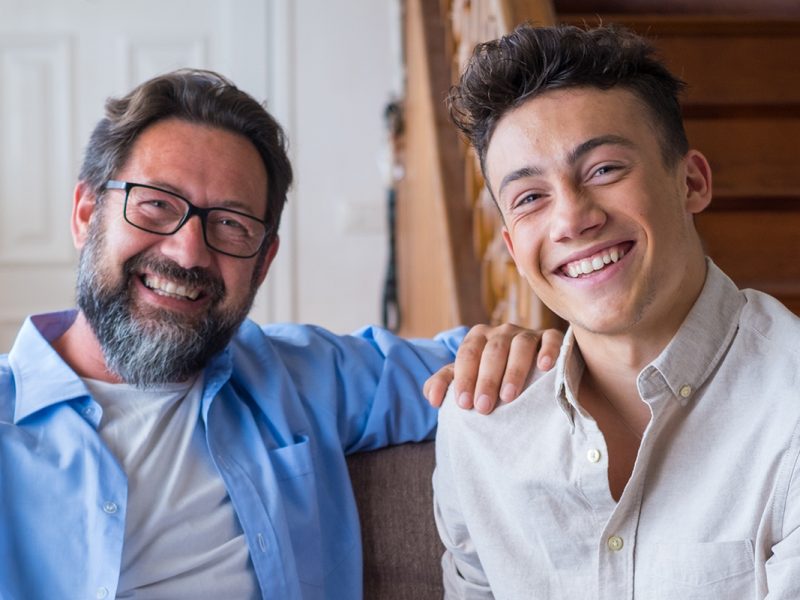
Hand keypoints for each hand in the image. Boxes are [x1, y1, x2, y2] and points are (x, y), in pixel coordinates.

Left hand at [423, 324, 562, 413]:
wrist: (530, 375)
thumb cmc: (493, 379)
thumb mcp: (468, 378)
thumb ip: (446, 383)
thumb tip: (432, 398)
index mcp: (478, 338)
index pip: (468, 353)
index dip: (464, 378)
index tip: (464, 404)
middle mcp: (502, 332)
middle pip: (492, 351)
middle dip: (486, 380)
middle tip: (484, 407)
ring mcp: (527, 333)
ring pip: (520, 345)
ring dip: (514, 370)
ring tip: (509, 396)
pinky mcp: (551, 337)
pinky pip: (551, 339)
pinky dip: (548, 351)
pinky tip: (544, 367)